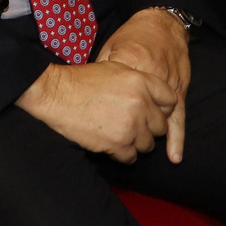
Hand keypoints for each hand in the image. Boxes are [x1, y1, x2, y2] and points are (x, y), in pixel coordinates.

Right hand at [16, 60, 176, 163]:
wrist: (54, 95)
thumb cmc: (80, 80)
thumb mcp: (113, 68)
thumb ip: (139, 82)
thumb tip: (154, 97)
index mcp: (140, 82)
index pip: (171, 100)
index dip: (163, 108)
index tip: (152, 112)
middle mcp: (140, 104)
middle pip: (161, 126)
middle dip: (148, 127)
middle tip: (129, 123)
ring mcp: (131, 126)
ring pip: (148, 145)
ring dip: (135, 142)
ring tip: (117, 133)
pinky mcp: (118, 144)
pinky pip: (131, 157)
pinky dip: (122, 153)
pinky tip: (109, 143)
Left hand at [97, 9, 190, 162]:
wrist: (162, 25)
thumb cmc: (132, 37)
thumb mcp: (110, 48)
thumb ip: (104, 70)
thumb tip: (89, 92)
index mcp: (130, 66)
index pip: (117, 98)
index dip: (106, 114)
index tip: (95, 123)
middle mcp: (151, 79)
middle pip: (139, 114)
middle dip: (129, 129)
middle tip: (115, 136)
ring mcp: (168, 87)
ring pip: (160, 121)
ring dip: (149, 136)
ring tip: (137, 149)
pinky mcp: (181, 92)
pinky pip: (179, 120)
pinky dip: (176, 139)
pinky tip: (174, 157)